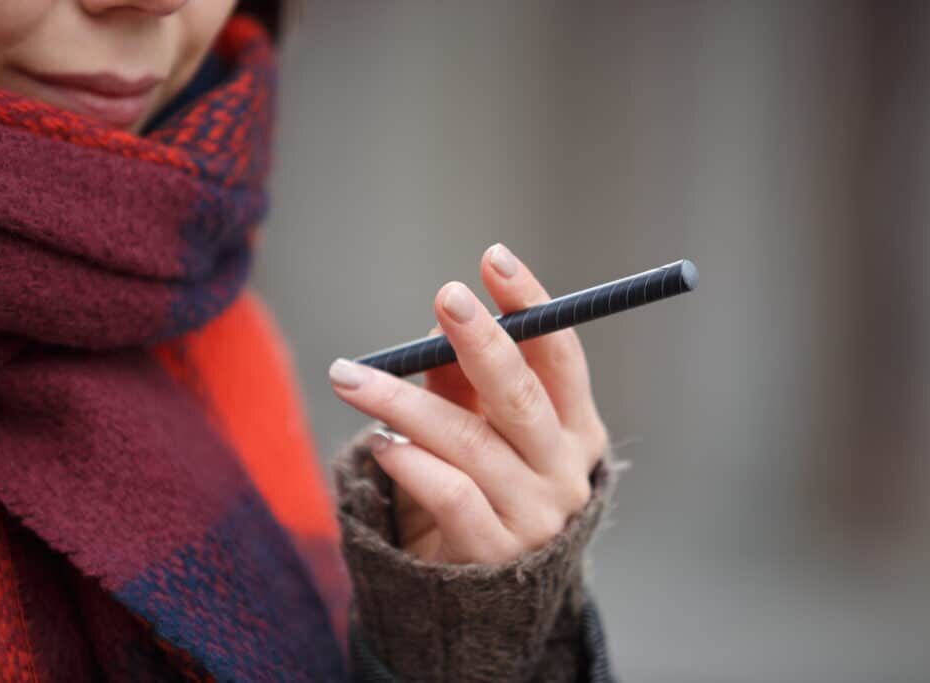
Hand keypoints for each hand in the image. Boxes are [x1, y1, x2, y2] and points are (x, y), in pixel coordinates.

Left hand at [328, 243, 610, 564]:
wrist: (485, 601)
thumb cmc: (486, 493)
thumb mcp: (484, 432)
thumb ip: (464, 382)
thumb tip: (437, 322)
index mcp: (577, 430)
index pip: (562, 357)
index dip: (532, 306)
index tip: (494, 260)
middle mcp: (566, 472)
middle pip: (522, 396)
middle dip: (482, 341)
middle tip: (444, 296)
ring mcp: (536, 517)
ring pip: (469, 442)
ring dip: (405, 402)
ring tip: (351, 378)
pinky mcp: (495, 554)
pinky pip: (447, 493)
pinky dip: (409, 461)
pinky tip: (380, 444)